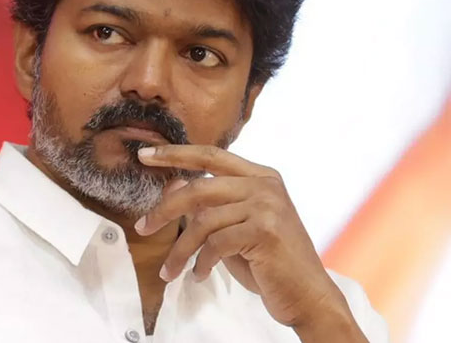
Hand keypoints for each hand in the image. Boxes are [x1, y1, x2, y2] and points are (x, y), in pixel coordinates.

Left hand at [135, 145, 364, 337]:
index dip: (175, 154)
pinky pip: (216, 244)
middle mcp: (265, 185)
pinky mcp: (265, 231)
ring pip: (203, 221)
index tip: (145, 155)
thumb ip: (208, 206)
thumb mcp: (234, 228)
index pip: (210, 155)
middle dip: (164, 210)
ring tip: (169, 271)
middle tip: (142, 228)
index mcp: (260, 176)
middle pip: (199, 187)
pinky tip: (199, 275)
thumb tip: (170, 186)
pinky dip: (201, 263)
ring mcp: (267, 206)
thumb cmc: (269, 263)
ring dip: (180, 250)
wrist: (308, 296)